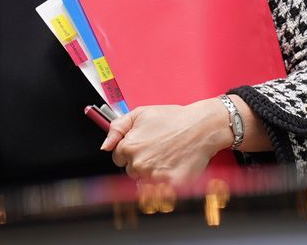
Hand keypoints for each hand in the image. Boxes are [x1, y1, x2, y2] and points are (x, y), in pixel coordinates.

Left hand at [100, 99, 231, 184]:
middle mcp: (138, 163)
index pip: (119, 158)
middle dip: (142, 162)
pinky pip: (159, 193)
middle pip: (131, 171)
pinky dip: (165, 184)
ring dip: (153, 174)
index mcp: (129, 146)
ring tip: (167, 158)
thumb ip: (117, 127)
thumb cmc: (174, 119)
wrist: (201, 127)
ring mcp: (153, 177)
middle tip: (158, 150)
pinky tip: (173, 168)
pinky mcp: (169, 187)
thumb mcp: (140, 113)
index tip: (144, 145)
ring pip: (144, 182)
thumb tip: (105, 145)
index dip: (131, 151)